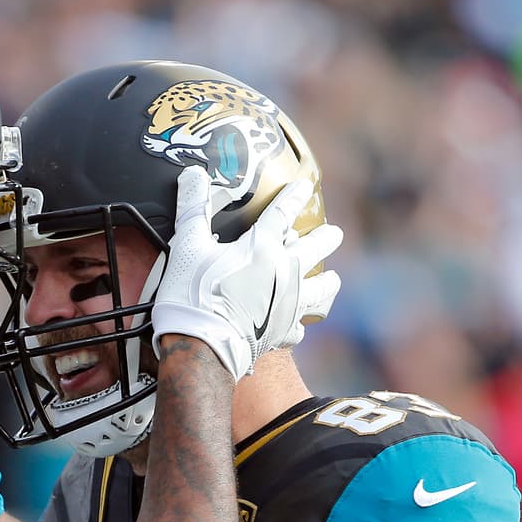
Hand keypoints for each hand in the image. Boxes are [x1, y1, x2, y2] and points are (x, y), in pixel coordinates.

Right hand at [151, 166, 342, 376]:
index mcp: (262, 247)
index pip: (283, 213)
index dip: (293, 197)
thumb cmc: (193, 295)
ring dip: (328, 282)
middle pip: (316, 249)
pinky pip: (300, 328)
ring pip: (322, 290)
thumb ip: (192, 209)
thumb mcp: (186, 247)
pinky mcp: (283, 332)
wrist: (202, 346)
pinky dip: (299, 324)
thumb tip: (192, 174)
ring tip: (333, 279)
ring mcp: (289, 304)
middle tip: (334, 233)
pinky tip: (298, 324)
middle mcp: (284, 272)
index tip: (305, 187)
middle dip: (327, 238)